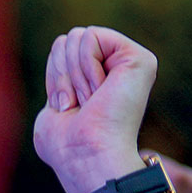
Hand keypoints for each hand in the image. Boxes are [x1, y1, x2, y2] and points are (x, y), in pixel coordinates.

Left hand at [33, 27, 155, 192]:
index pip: (60, 50)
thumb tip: (63, 51)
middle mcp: (116, 69)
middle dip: (63, 74)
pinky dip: (85, 66)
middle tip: (81, 106)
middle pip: (67, 39)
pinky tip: (100, 91)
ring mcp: (129, 63)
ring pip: (77, 36)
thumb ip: (58, 81)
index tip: (68, 108)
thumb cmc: (68, 146)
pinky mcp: (139, 59)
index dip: (55, 77)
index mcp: (97, 81)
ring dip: (73, 76)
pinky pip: (91, 37)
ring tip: (92, 102)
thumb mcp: (52, 111)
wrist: (88, 155)